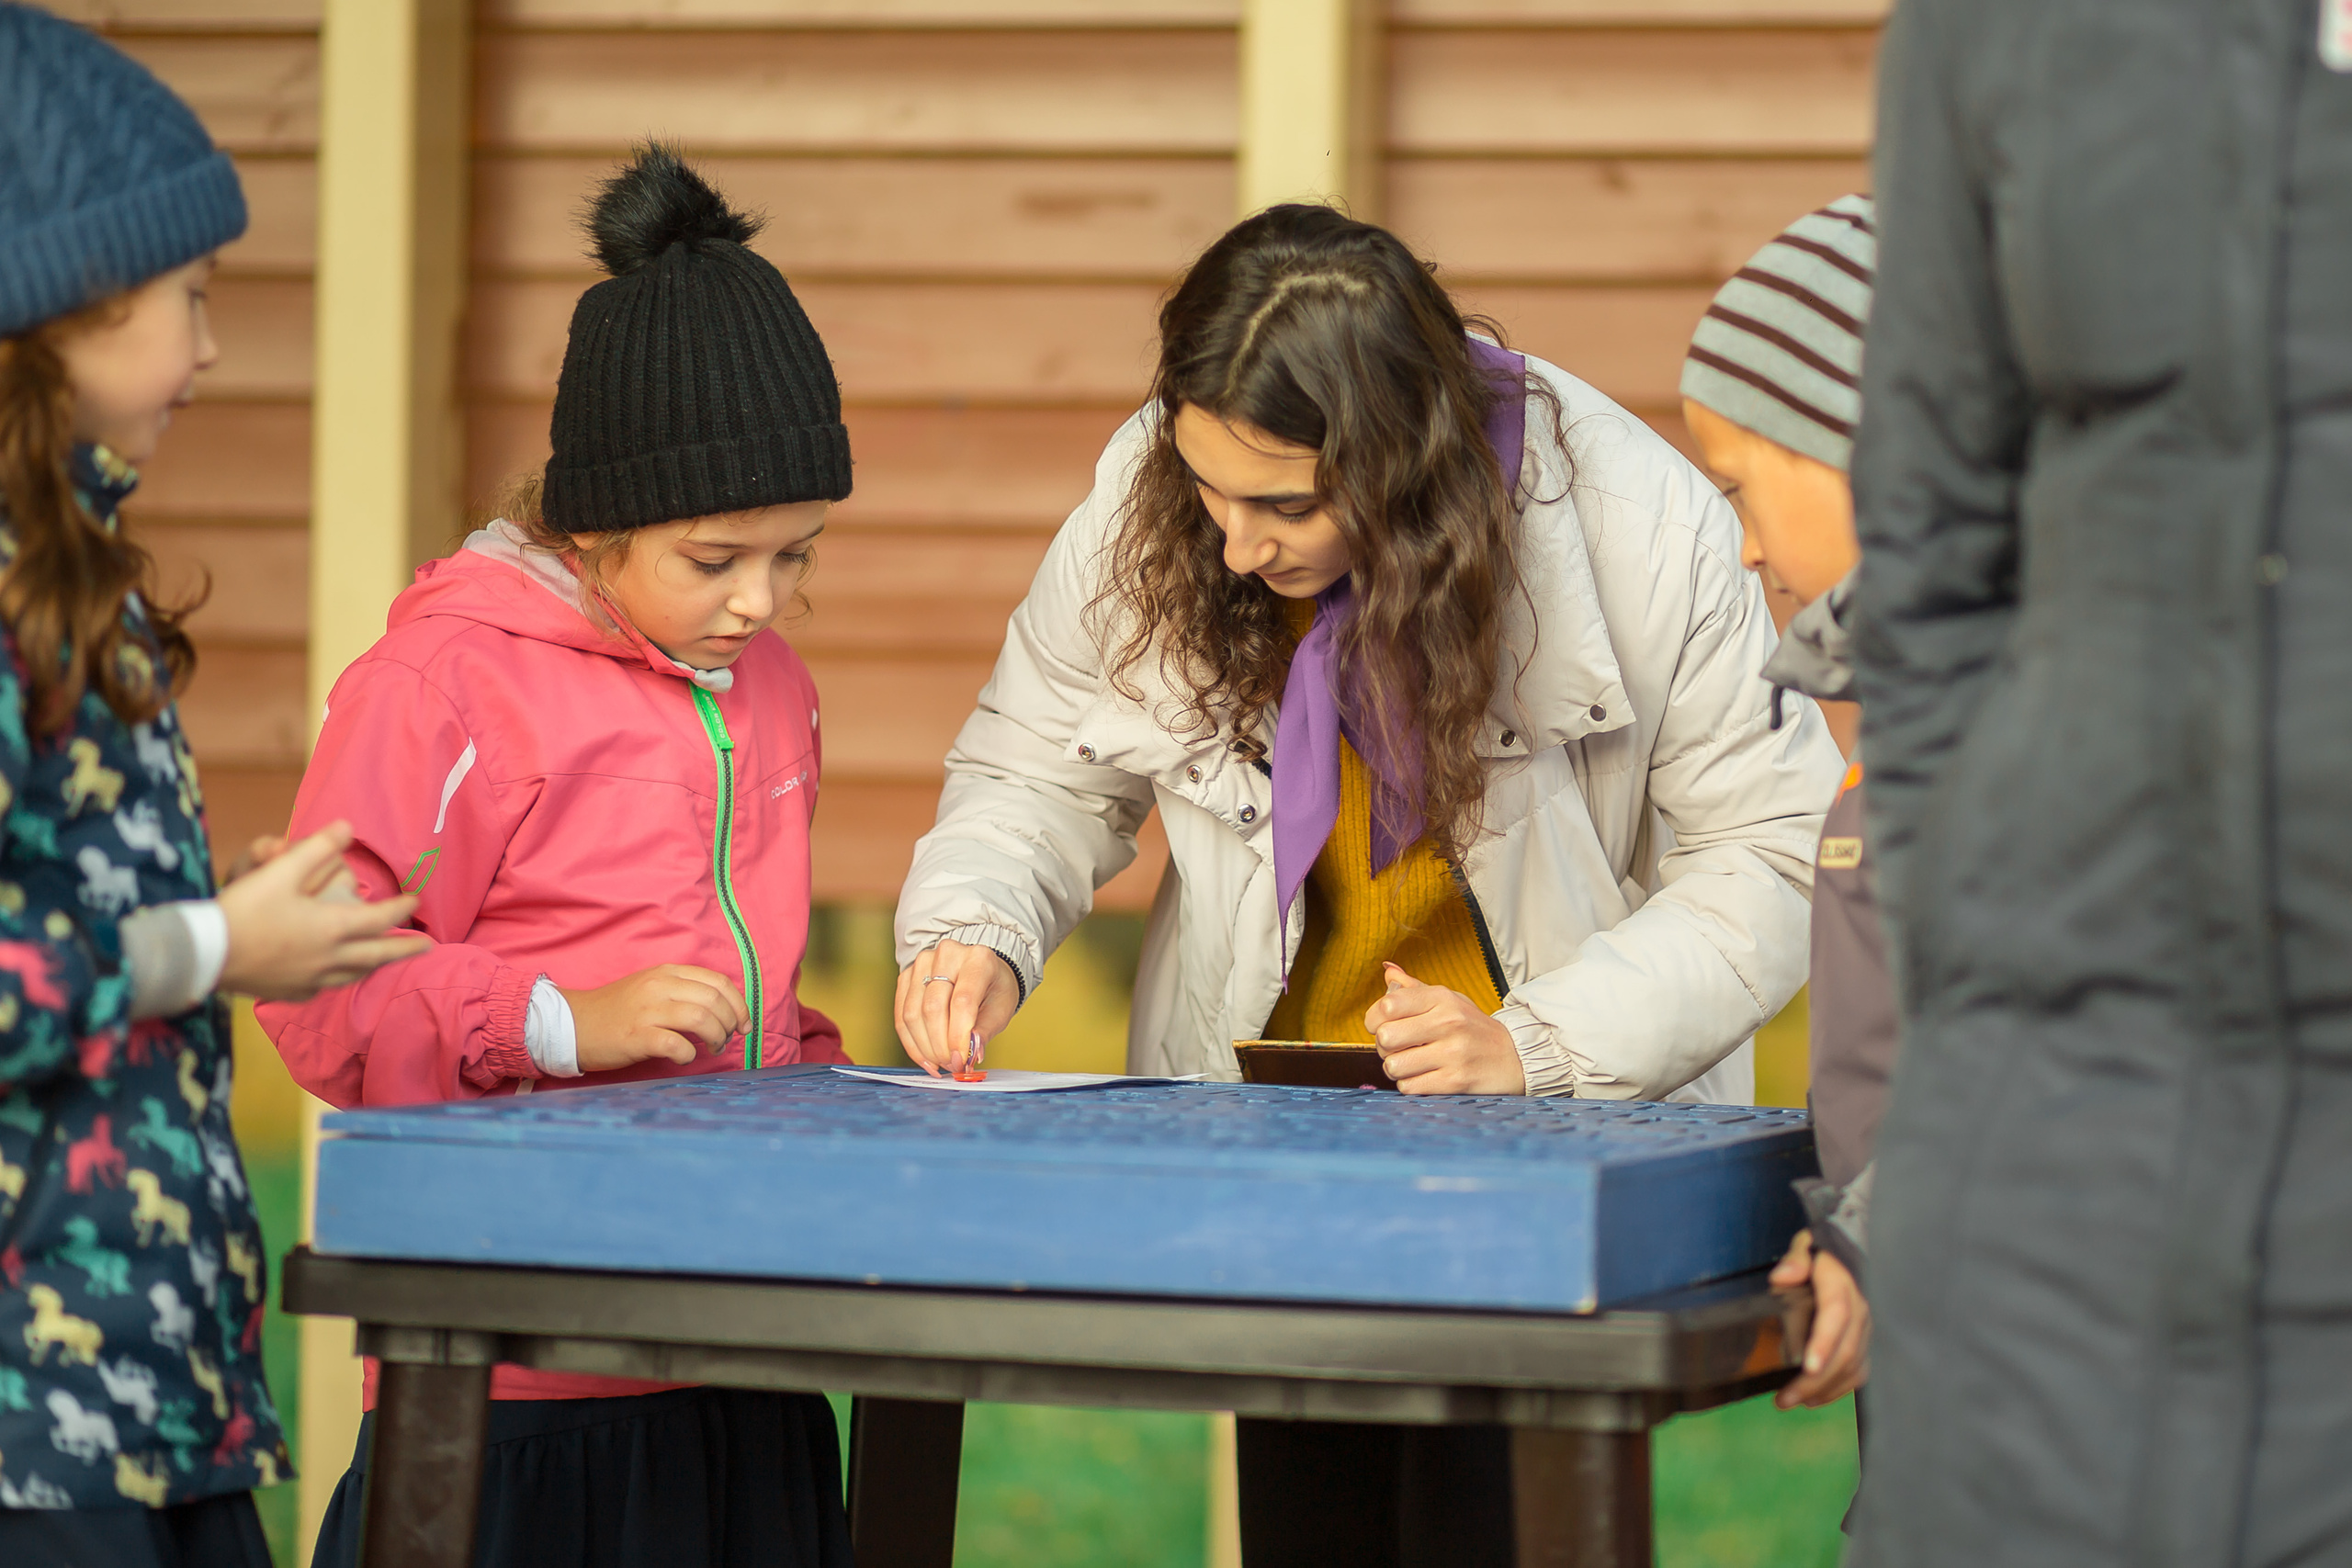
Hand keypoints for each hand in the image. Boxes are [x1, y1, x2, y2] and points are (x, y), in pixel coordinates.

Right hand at [217, 822, 429, 999]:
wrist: (204, 953)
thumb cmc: (244, 910)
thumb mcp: (280, 871)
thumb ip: (317, 848)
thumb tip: (348, 826)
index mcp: (332, 928)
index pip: (379, 919)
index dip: (400, 909)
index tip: (416, 901)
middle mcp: (329, 959)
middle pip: (377, 955)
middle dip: (404, 949)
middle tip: (426, 946)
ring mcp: (310, 981)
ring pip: (353, 976)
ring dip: (374, 966)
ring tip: (384, 961)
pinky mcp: (289, 993)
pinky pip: (324, 988)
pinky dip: (339, 980)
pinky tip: (334, 978)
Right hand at [560, 964, 748, 1071]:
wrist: (573, 1024)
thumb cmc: (617, 1011)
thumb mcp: (651, 987)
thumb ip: (684, 991)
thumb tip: (724, 1009)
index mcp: (667, 972)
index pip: (719, 981)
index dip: (739, 1004)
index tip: (743, 1023)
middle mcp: (659, 986)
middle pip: (715, 1001)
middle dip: (731, 1023)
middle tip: (727, 1039)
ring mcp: (648, 1011)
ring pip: (702, 1020)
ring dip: (716, 1038)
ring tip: (712, 1049)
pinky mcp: (638, 1037)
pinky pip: (677, 1045)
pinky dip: (689, 1055)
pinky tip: (685, 1057)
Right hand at [894, 940, 1020, 1077]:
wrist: (981, 971)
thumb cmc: (993, 989)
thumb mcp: (1001, 1009)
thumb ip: (985, 1031)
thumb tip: (971, 1054)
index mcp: (978, 959)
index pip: (962, 1001)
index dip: (958, 1036)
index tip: (960, 1060)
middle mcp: (948, 954)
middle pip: (932, 1007)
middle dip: (940, 1045)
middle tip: (951, 1065)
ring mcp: (923, 962)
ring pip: (912, 1013)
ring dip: (924, 1047)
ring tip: (940, 1063)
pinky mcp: (906, 976)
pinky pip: (901, 1014)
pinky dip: (911, 1042)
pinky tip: (925, 1058)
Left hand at [1365, 962, 1525, 1094]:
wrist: (1515, 1057)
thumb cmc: (1473, 1027)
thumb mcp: (1449, 1000)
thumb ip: (1414, 988)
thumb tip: (1387, 971)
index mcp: (1442, 998)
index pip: (1386, 1005)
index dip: (1373, 1019)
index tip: (1381, 1026)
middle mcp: (1448, 1022)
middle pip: (1385, 1037)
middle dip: (1383, 1047)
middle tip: (1396, 1048)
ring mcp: (1453, 1053)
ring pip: (1393, 1065)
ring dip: (1395, 1069)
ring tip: (1409, 1064)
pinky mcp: (1456, 1081)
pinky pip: (1409, 1087)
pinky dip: (1410, 1085)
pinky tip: (1422, 1077)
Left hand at [1771, 1228, 1870, 1407]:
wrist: (1851, 1253)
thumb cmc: (1822, 1252)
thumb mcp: (1806, 1245)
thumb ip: (1795, 1260)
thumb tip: (1781, 1277)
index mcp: (1843, 1284)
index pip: (1837, 1315)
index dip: (1824, 1342)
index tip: (1807, 1368)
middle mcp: (1861, 1310)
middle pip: (1844, 1351)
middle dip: (1815, 1381)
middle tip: (1783, 1400)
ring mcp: (1867, 1329)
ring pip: (1853, 1367)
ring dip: (1823, 1390)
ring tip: (1790, 1401)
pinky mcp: (1868, 1342)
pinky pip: (1859, 1371)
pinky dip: (1838, 1389)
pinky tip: (1813, 1399)